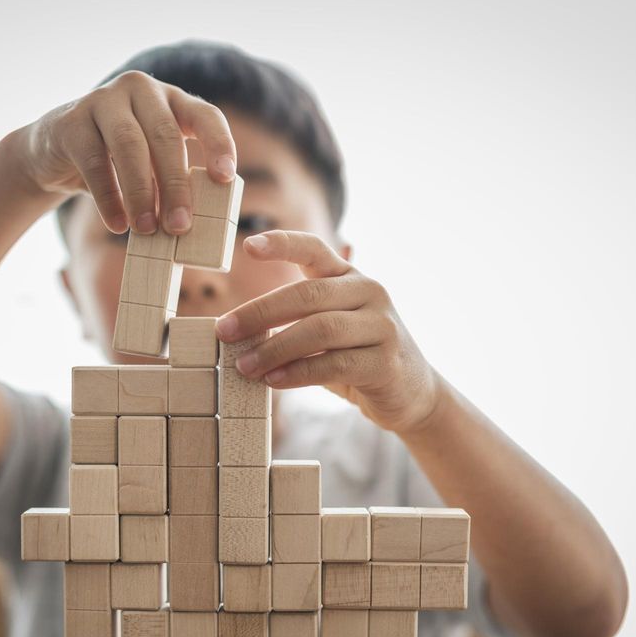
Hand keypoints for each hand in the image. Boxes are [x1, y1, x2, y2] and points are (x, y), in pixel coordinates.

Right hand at [14, 70, 236, 234]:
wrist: (54, 151)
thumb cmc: (117, 161)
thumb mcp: (151, 164)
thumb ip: (171, 181)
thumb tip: (191, 225)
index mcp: (172, 99)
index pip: (206, 115)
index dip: (219, 145)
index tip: (226, 178)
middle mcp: (141, 90)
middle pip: (165, 135)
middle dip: (175, 185)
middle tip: (181, 226)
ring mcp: (104, 100)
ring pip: (129, 145)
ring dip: (141, 192)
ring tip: (148, 229)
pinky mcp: (72, 121)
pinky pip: (94, 161)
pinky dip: (109, 198)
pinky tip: (118, 225)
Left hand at [216, 231, 443, 435]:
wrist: (411, 392)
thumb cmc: (356, 356)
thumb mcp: (328, 329)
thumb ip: (294, 322)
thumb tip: (238, 331)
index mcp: (349, 277)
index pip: (315, 248)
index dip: (282, 244)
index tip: (248, 246)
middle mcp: (369, 292)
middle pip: (307, 295)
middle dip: (260, 312)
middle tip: (224, 331)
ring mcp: (381, 326)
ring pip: (319, 330)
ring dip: (275, 349)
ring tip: (244, 365)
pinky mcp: (385, 362)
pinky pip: (332, 364)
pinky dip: (297, 373)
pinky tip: (273, 380)